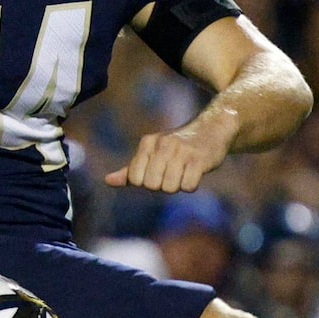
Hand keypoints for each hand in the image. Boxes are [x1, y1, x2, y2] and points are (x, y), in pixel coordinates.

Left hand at [105, 120, 233, 192]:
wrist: (211, 130)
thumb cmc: (177, 148)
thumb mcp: (152, 154)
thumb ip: (130, 170)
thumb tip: (107, 181)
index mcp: (147, 143)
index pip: (135, 178)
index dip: (146, 183)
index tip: (157, 174)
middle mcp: (163, 144)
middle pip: (152, 185)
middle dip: (162, 186)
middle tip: (172, 174)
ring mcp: (182, 151)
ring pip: (170, 187)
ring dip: (177, 186)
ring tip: (183, 174)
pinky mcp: (199, 159)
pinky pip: (188, 186)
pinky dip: (190, 186)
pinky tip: (194, 175)